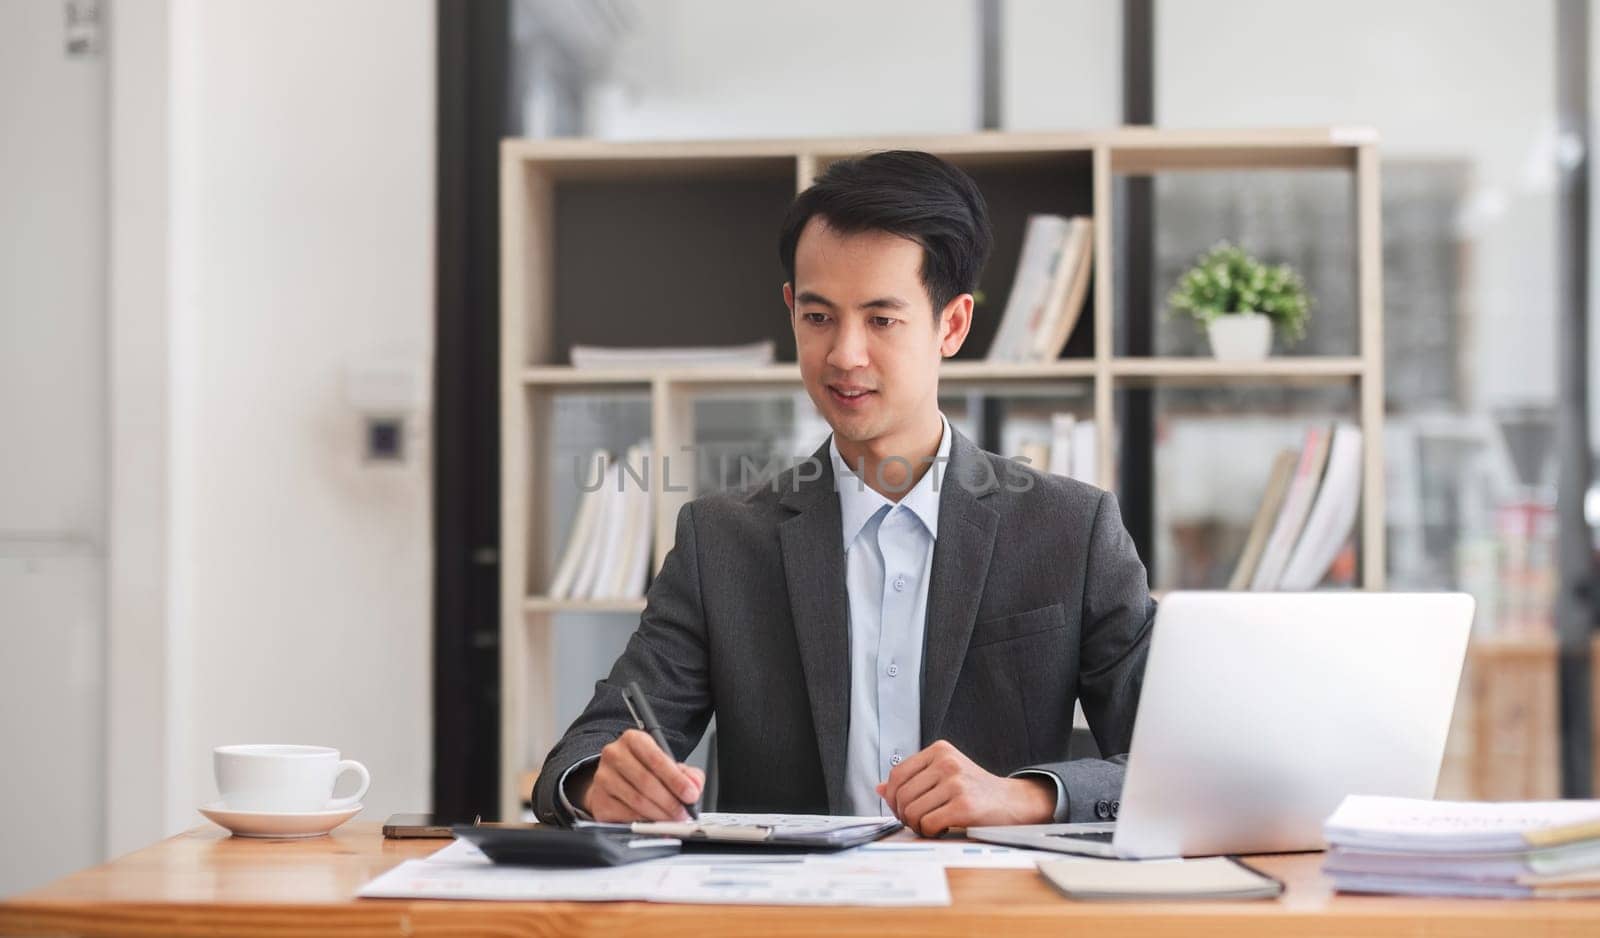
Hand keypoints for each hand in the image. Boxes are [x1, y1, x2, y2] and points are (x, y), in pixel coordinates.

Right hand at [576, 729, 704, 821]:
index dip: (676, 780)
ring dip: (659, 814)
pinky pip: (624, 814)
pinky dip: (643, 822)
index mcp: (633, 739)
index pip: (656, 759)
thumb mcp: (666, 764)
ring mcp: (603, 777)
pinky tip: (653, 822)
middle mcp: (614, 754)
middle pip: (646, 781)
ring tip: (672, 819)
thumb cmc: (642, 770)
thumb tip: (695, 786)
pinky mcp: (598, 800)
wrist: (613, 781)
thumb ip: (686, 773)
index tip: (691, 795)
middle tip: (683, 813)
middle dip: (670, 801)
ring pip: (637, 800)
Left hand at [875, 740, 1055, 836]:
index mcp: (939, 750)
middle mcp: (947, 762)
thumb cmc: (976, 790)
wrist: (1013, 802)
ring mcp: (956, 783)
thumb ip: (913, 779)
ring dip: (917, 825)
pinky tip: (941, 829)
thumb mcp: (945, 774)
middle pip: (901, 794)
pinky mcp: (964, 805)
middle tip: (917, 821)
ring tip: (931, 825)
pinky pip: (928, 824)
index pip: (897, 774)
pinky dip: (929, 832)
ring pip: (912, 811)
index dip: (892, 796)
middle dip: (903, 814)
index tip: (901, 808)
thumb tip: (879, 789)